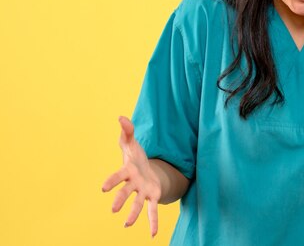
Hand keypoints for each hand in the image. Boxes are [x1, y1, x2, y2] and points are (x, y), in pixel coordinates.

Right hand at [102, 116, 160, 236]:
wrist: (148, 168)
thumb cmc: (136, 156)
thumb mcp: (132, 142)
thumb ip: (127, 131)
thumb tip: (121, 117)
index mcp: (128, 171)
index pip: (118, 176)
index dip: (111, 181)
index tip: (102, 188)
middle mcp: (133, 183)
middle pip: (126, 192)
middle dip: (120, 199)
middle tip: (113, 209)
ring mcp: (142, 191)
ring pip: (137, 204)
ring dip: (133, 214)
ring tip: (127, 225)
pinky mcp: (152, 196)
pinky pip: (152, 210)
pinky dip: (153, 222)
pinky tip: (154, 235)